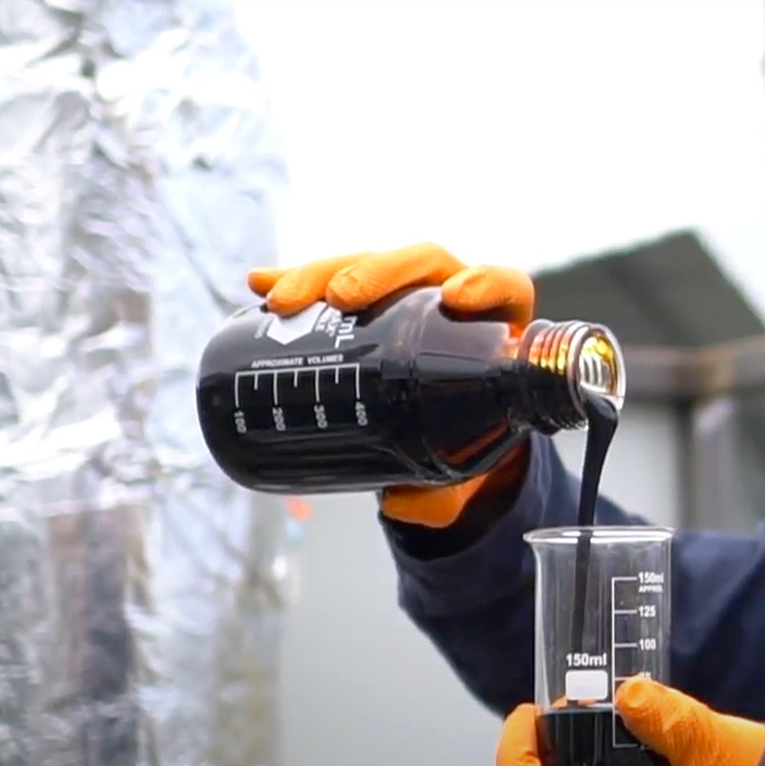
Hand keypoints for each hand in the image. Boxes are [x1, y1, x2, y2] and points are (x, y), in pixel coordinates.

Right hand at [245, 243, 535, 527]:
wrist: (437, 437)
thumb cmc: (460, 442)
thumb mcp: (460, 471)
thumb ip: (441, 496)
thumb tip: (398, 501)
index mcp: (494, 329)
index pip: (503, 289)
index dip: (485, 282)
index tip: (456, 298)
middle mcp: (451, 300)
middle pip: (423, 264)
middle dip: (380, 271)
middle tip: (344, 298)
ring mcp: (405, 296)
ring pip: (369, 266)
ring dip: (325, 273)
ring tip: (286, 301)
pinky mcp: (363, 302)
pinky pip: (328, 282)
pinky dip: (294, 281)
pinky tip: (261, 286)